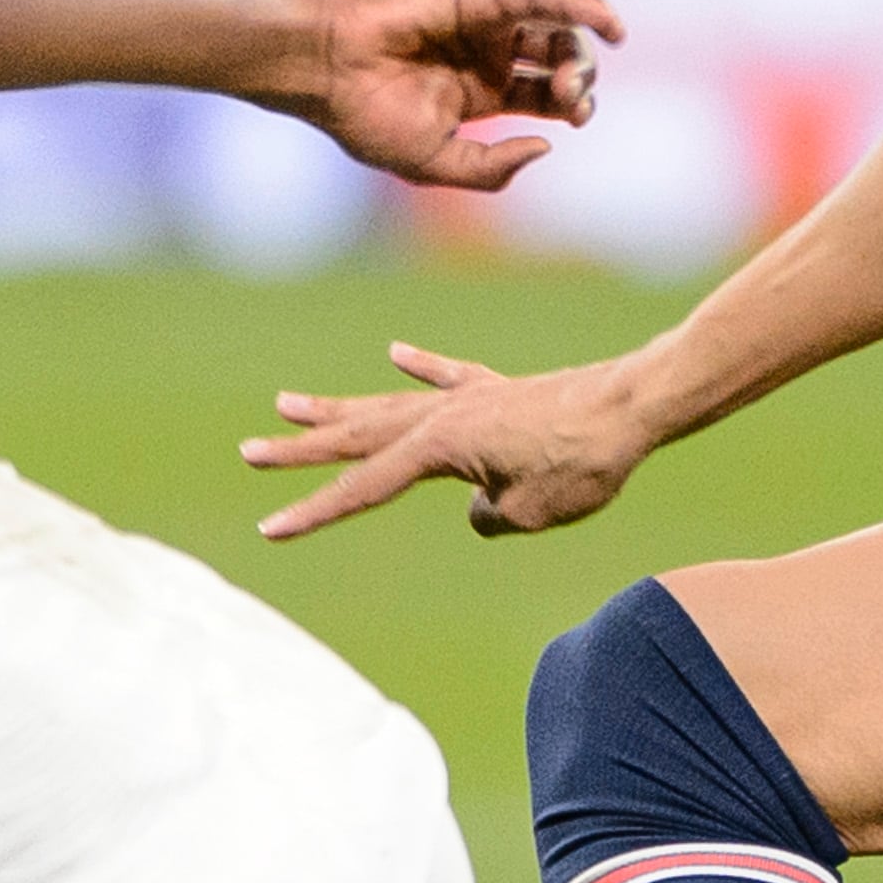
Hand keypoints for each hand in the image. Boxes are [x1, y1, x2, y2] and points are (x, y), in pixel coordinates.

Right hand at [245, 343, 663, 541]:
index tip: (268, 530)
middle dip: (300, 450)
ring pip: (386, 404)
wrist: (634, 406)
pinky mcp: (500, 391)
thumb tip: (479, 504)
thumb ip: (486, 517)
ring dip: (337, 408)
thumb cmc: (582, 464)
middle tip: (248, 453)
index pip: (362, 489)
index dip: (313, 513)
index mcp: (437, 448)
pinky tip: (394, 353)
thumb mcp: (525, 514)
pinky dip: (420, 368)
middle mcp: (441, 415)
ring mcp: (468, 397)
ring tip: (286, 404)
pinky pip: (448, 377)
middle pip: (355, 437)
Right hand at [289, 0, 617, 191]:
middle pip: (556, 59)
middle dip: (577, 78)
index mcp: (478, 94)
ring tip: (575, 75)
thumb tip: (546, 146)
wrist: (325, 68)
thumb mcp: (434, 162)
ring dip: (580, 46)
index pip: (543, 94)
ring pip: (554, 24)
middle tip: (572, 98)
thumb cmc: (364, 117)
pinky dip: (576, 4)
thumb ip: (490, 166)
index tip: (575, 117)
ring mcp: (482, 22)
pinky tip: (607, 21)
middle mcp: (485, 54)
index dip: (572, 103)